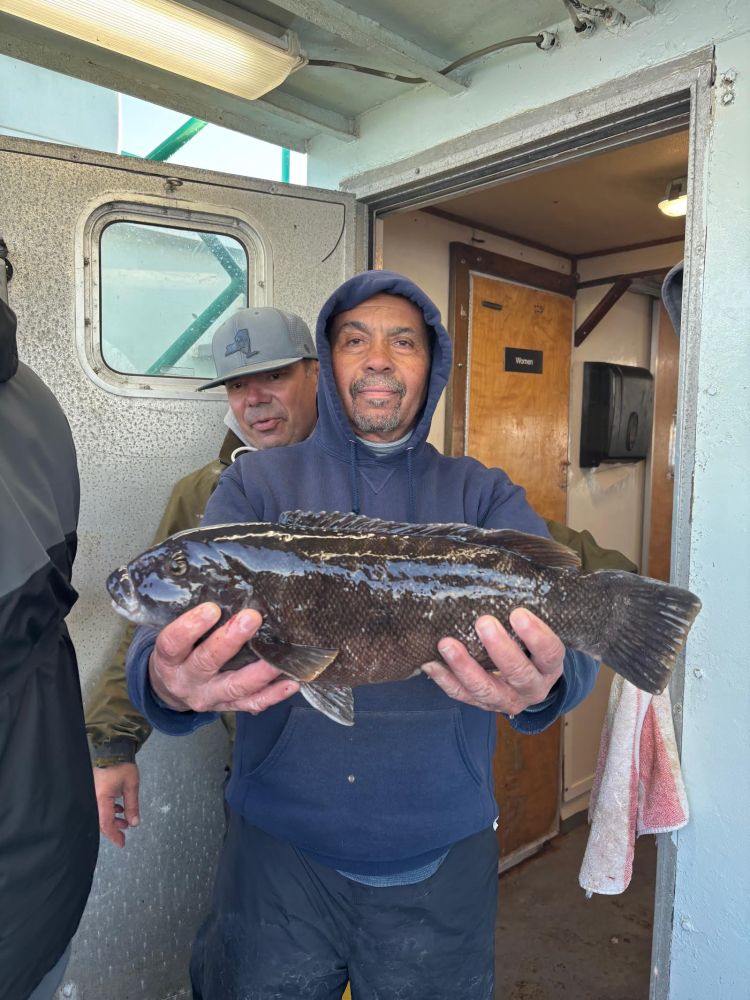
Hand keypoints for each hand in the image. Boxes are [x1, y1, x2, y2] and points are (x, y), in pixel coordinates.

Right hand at [94, 762, 139, 847]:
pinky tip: (118, 807)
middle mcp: (92, 799)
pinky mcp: (91, 790)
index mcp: (101, 799)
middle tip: (125, 831)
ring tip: (125, 819)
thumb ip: (132, 806)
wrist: (110, 748)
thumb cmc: (122, 765)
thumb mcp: (131, 786)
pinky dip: (108, 810)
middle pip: (100, 821)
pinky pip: (98, 806)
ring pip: (99, 814)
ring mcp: (90, 795)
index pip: (106, 824)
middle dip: (113, 828)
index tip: (122, 843)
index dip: (114, 836)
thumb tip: (134, 824)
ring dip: (112, 818)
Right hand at [148, 603, 299, 714]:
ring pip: (235, 687)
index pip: (173, 643)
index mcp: (168, 660)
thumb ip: (194, 619)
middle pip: (206, 662)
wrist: (172, 689)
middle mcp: (187, 681)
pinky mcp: (227, 707)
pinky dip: (273, 695)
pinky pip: (252, 703)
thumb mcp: (176, 637)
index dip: (190, 626)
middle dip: (230, 641)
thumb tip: (228, 587)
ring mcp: (209, 697)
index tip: (211, 608)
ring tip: (278, 657)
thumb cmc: (179, 651)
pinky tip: (291, 683)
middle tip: (252, 618)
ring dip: (259, 672)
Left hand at [422, 609, 563, 714]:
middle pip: (519, 673)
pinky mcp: (482, 704)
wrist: (527, 681)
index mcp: (549, 668)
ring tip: (446, 644)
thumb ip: (525, 617)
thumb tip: (499, 578)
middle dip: (500, 649)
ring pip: (486, 689)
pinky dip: (444, 679)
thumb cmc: (530, 647)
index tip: (518, 613)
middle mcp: (532, 688)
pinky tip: (430, 662)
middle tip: (483, 622)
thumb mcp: (537, 634)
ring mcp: (506, 699)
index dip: (536, 636)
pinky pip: (461, 694)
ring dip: (465, 666)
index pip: (550, 653)